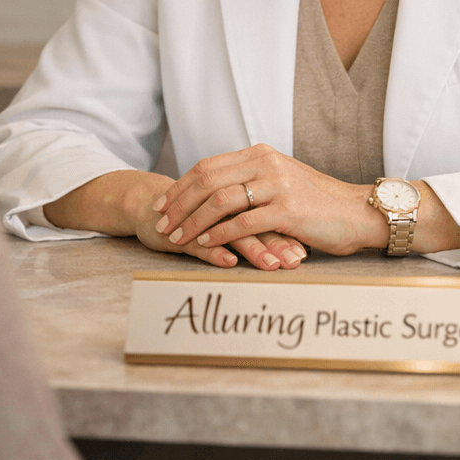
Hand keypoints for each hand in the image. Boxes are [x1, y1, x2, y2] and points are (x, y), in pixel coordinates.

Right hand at [43, 170, 305, 269]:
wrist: (148, 204)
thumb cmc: (196, 214)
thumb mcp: (231, 218)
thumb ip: (259, 225)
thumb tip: (299, 247)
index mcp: (238, 194)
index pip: (269, 212)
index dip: (288, 229)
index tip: (311, 248)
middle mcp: (222, 202)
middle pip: (256, 220)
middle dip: (278, 241)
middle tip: (297, 260)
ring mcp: (200, 215)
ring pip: (230, 229)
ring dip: (254, 248)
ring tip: (273, 265)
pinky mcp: (180, 229)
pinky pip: (200, 240)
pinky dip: (216, 250)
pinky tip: (230, 261)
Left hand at [152, 144, 384, 262]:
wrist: (358, 212)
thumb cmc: (318, 203)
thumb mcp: (281, 181)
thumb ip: (252, 181)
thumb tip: (215, 194)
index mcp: (260, 154)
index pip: (208, 166)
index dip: (181, 185)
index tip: (162, 203)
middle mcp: (265, 163)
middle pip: (207, 179)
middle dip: (178, 203)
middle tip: (160, 222)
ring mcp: (277, 184)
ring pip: (220, 200)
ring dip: (193, 220)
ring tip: (177, 237)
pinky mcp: (288, 209)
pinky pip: (243, 221)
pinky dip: (219, 233)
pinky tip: (206, 243)